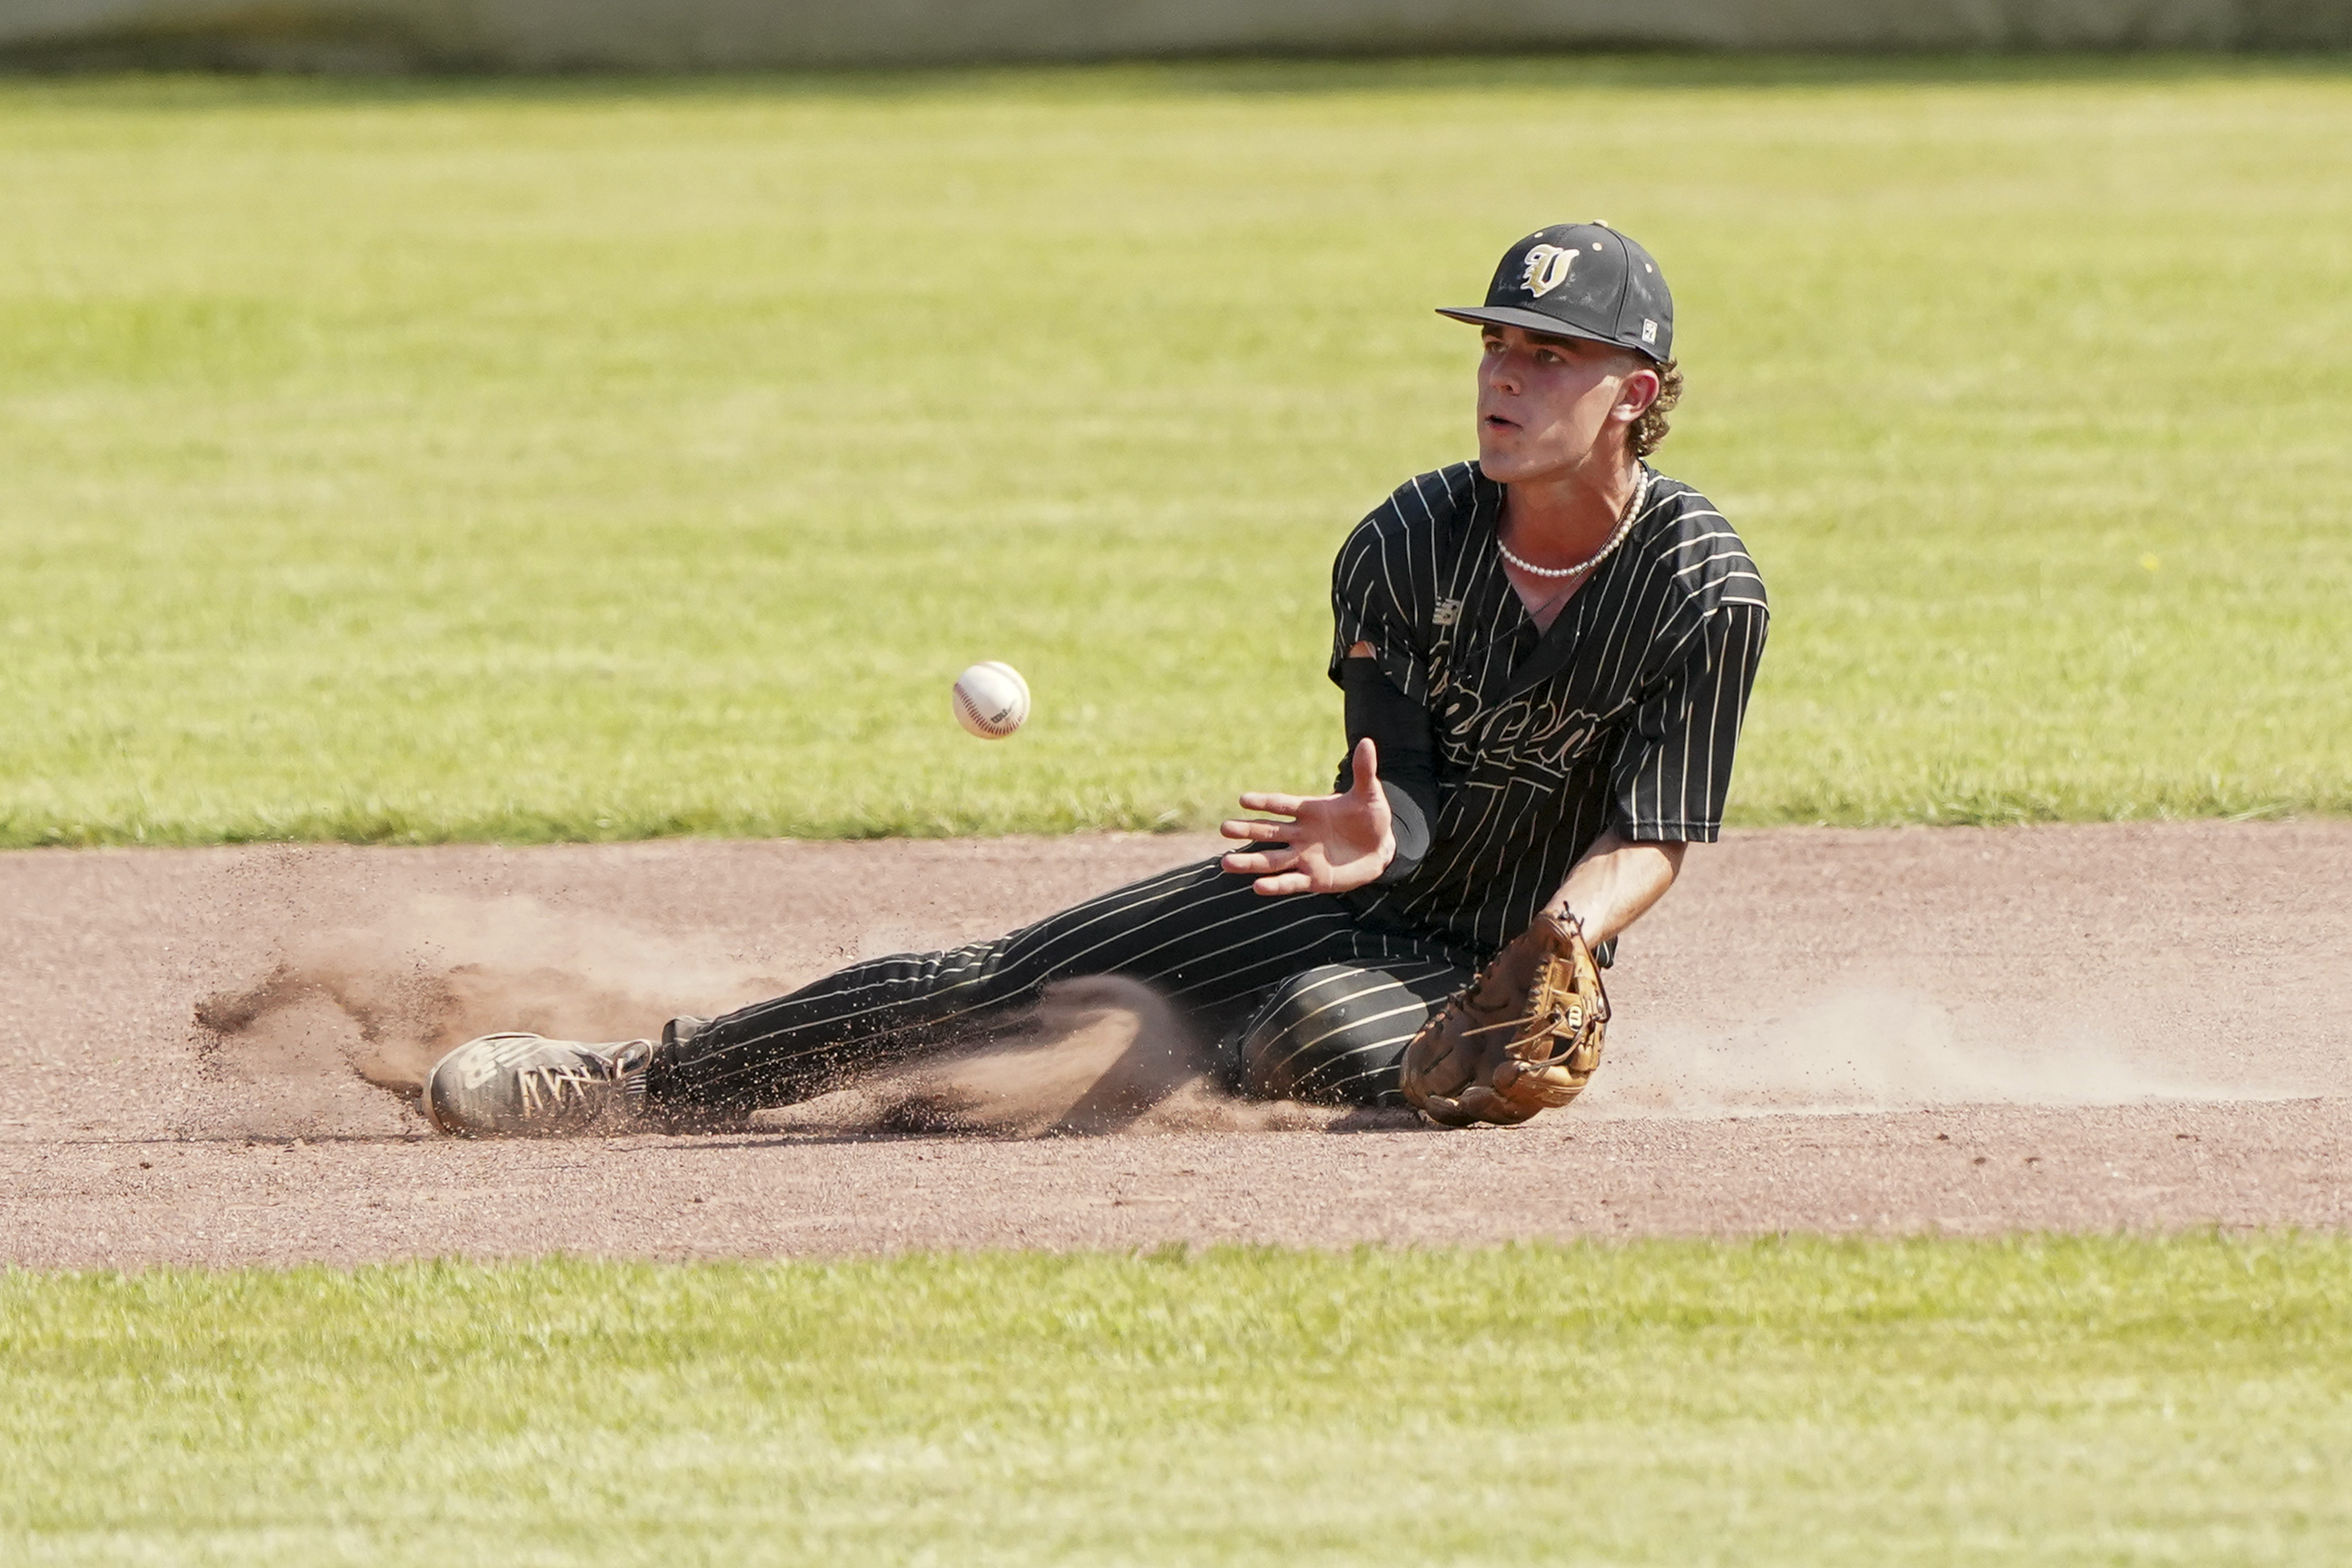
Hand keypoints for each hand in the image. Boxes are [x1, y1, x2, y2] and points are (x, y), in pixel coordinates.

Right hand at [1219, 737, 1395, 895]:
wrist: (1380, 848)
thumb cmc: (1370, 817)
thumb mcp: (1369, 795)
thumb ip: (1364, 772)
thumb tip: (1366, 742)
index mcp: (1309, 811)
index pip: (1281, 805)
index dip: (1263, 802)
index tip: (1243, 800)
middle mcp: (1301, 834)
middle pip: (1269, 832)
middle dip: (1247, 830)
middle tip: (1224, 828)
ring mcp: (1305, 857)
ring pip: (1272, 860)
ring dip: (1250, 862)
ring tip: (1226, 864)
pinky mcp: (1313, 879)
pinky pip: (1291, 882)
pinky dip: (1275, 885)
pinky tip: (1257, 887)